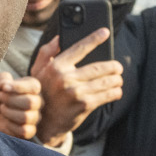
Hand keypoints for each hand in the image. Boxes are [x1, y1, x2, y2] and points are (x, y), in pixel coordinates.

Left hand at [0, 71, 42, 140]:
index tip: (4, 88)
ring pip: (26, 117)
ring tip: (2, 108)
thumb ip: (2, 79)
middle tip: (0, 97)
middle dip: (11, 100)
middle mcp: (38, 102)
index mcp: (33, 87)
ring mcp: (35, 117)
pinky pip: (24, 130)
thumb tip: (6, 85)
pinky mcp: (30, 131)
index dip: (18, 87)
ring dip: (9, 112)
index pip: (34, 87)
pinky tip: (6, 121)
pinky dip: (11, 126)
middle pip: (30, 102)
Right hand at [31, 29, 123, 145]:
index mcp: (56, 67)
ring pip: (105, 81)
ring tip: (118, 79)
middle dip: (113, 66)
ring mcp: (76, 92)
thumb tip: (58, 38)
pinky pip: (106, 95)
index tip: (105, 32)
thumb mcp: (37, 72)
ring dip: (116, 80)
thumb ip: (46, 53)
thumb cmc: (43, 94)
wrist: (44, 123)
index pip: (79, 48)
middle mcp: (66, 78)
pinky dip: (115, 92)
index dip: (94, 39)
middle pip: (98, 67)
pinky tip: (116, 91)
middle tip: (118, 67)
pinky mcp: (85, 105)